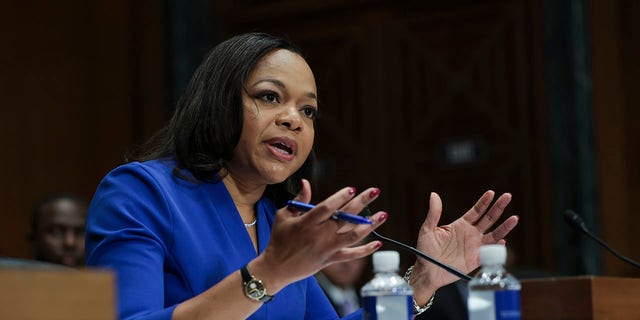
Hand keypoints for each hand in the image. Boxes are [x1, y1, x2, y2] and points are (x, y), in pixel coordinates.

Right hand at [253, 179, 386, 292]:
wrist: (276, 268)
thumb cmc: (279, 238)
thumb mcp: (283, 216)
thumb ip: (298, 200)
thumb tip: (306, 182)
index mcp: (307, 222)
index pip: (326, 208)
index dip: (339, 198)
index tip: (351, 189)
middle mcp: (319, 235)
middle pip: (345, 217)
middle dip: (361, 203)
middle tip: (375, 191)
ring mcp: (327, 248)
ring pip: (353, 235)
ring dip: (370, 225)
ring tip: (383, 214)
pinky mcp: (330, 260)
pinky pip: (351, 255)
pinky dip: (365, 250)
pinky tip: (378, 243)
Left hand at [409, 191, 518, 303]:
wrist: (427, 271)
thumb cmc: (425, 250)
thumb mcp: (427, 229)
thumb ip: (433, 213)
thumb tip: (433, 194)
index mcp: (460, 225)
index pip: (476, 211)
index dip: (484, 202)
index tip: (491, 193)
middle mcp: (470, 234)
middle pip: (488, 219)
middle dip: (498, 208)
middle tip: (507, 196)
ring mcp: (474, 247)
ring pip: (494, 234)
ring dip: (504, 227)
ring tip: (514, 218)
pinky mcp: (476, 260)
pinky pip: (489, 253)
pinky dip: (497, 247)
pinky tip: (503, 241)